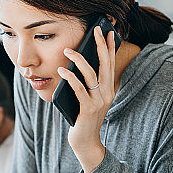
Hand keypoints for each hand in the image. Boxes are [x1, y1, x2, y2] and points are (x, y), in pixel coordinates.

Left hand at [56, 26, 116, 172]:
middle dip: (100, 45)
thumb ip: (86, 83)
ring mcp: (99, 101)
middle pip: (105, 64)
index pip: (110, 63)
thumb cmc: (82, 117)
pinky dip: (70, 78)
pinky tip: (62, 70)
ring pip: (91, 74)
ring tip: (68, 49)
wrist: (85, 142)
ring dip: (79, 59)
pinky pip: (79, 89)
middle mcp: (107, 93)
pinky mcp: (88, 109)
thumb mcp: (87, 97)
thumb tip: (75, 62)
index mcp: (108, 89)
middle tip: (95, 30)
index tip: (109, 31)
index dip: (110, 47)